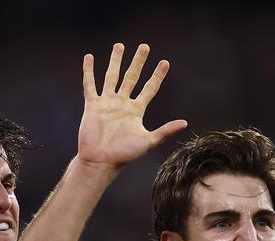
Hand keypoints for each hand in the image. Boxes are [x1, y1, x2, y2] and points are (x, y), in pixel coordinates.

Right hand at [78, 43, 187, 169]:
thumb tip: (185, 123)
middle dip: (138, 62)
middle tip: (144, 47)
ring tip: (119, 46)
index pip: (149, 88)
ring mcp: (107, 103)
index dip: (157, 76)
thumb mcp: (148, 141)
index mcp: (136, 111)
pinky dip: (89, 71)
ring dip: (116, 61)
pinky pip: (90, 84)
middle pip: (132, 77)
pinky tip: (89, 57)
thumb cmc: (124, 154)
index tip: (165, 63)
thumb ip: (165, 131)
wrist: (101, 161)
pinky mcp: (93, 105)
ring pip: (112, 76)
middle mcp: (122, 104)